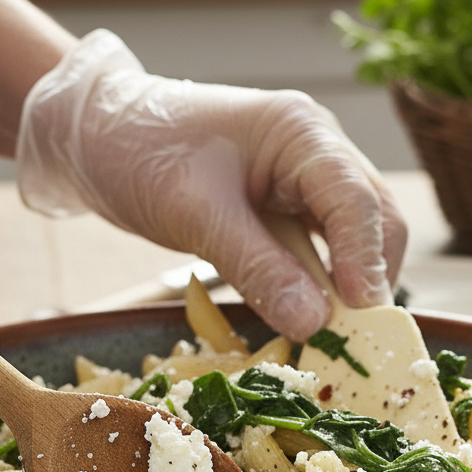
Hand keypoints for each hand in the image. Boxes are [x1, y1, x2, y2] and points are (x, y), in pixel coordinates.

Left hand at [16, 30, 405, 340]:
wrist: (98, 134)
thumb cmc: (140, 152)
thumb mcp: (197, 214)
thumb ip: (258, 268)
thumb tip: (315, 323)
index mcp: (301, 131)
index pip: (356, 199)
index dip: (364, 261)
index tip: (359, 316)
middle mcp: (316, 148)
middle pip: (373, 219)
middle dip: (368, 278)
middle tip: (355, 339)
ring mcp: (303, 176)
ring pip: (352, 237)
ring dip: (345, 285)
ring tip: (332, 336)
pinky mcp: (284, 204)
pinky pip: (316, 247)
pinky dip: (315, 283)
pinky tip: (303, 314)